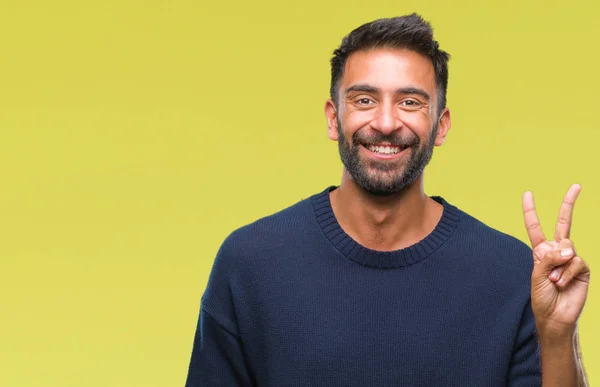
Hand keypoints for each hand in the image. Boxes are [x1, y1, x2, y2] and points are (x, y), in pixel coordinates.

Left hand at [522, 184, 589, 332]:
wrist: (554, 316)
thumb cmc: (541, 296)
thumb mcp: (536, 274)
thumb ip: (549, 258)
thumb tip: (569, 248)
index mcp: (540, 251)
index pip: (535, 227)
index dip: (531, 210)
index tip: (527, 193)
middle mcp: (557, 251)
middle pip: (564, 223)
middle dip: (569, 203)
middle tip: (576, 185)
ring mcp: (571, 259)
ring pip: (567, 248)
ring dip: (558, 266)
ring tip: (553, 281)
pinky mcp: (583, 268)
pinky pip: (576, 261)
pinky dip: (567, 273)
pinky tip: (562, 283)